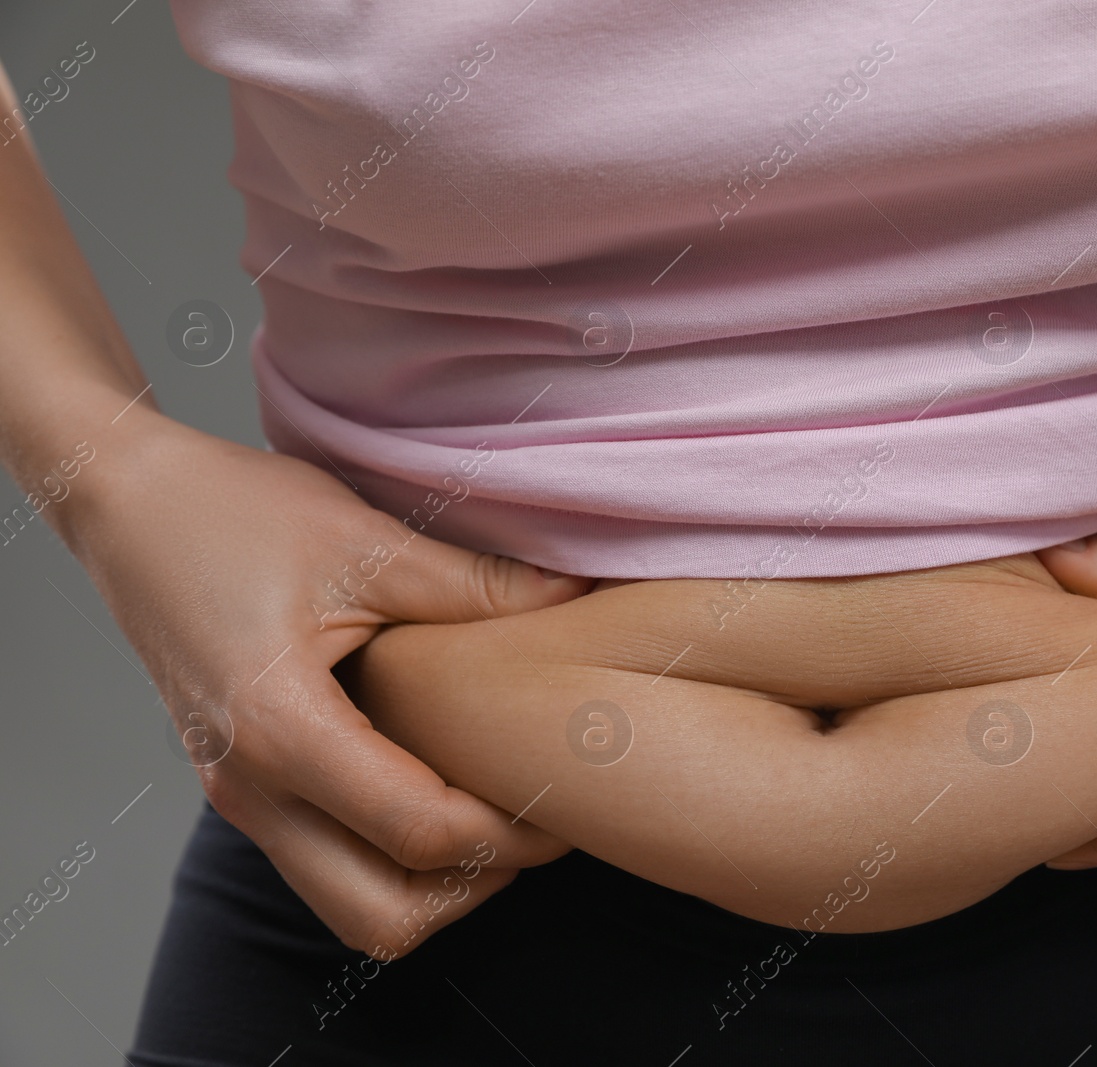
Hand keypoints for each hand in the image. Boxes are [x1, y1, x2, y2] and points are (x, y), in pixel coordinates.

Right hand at [65, 409, 590, 954]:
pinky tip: (444, 786)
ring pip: (354, 909)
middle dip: (479, 884)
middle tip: (541, 820)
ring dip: (436, 886)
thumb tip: (578, 599)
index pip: (422, 833)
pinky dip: (395, 861)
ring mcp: (240, 797)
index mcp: (281, 731)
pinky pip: (329, 868)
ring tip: (499, 809)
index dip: (515, 828)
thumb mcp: (367, 541)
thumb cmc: (235, 514)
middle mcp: (251, 788)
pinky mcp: (243, 787)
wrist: (129, 506)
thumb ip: (477, 586)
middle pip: (386, 918)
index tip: (572, 790)